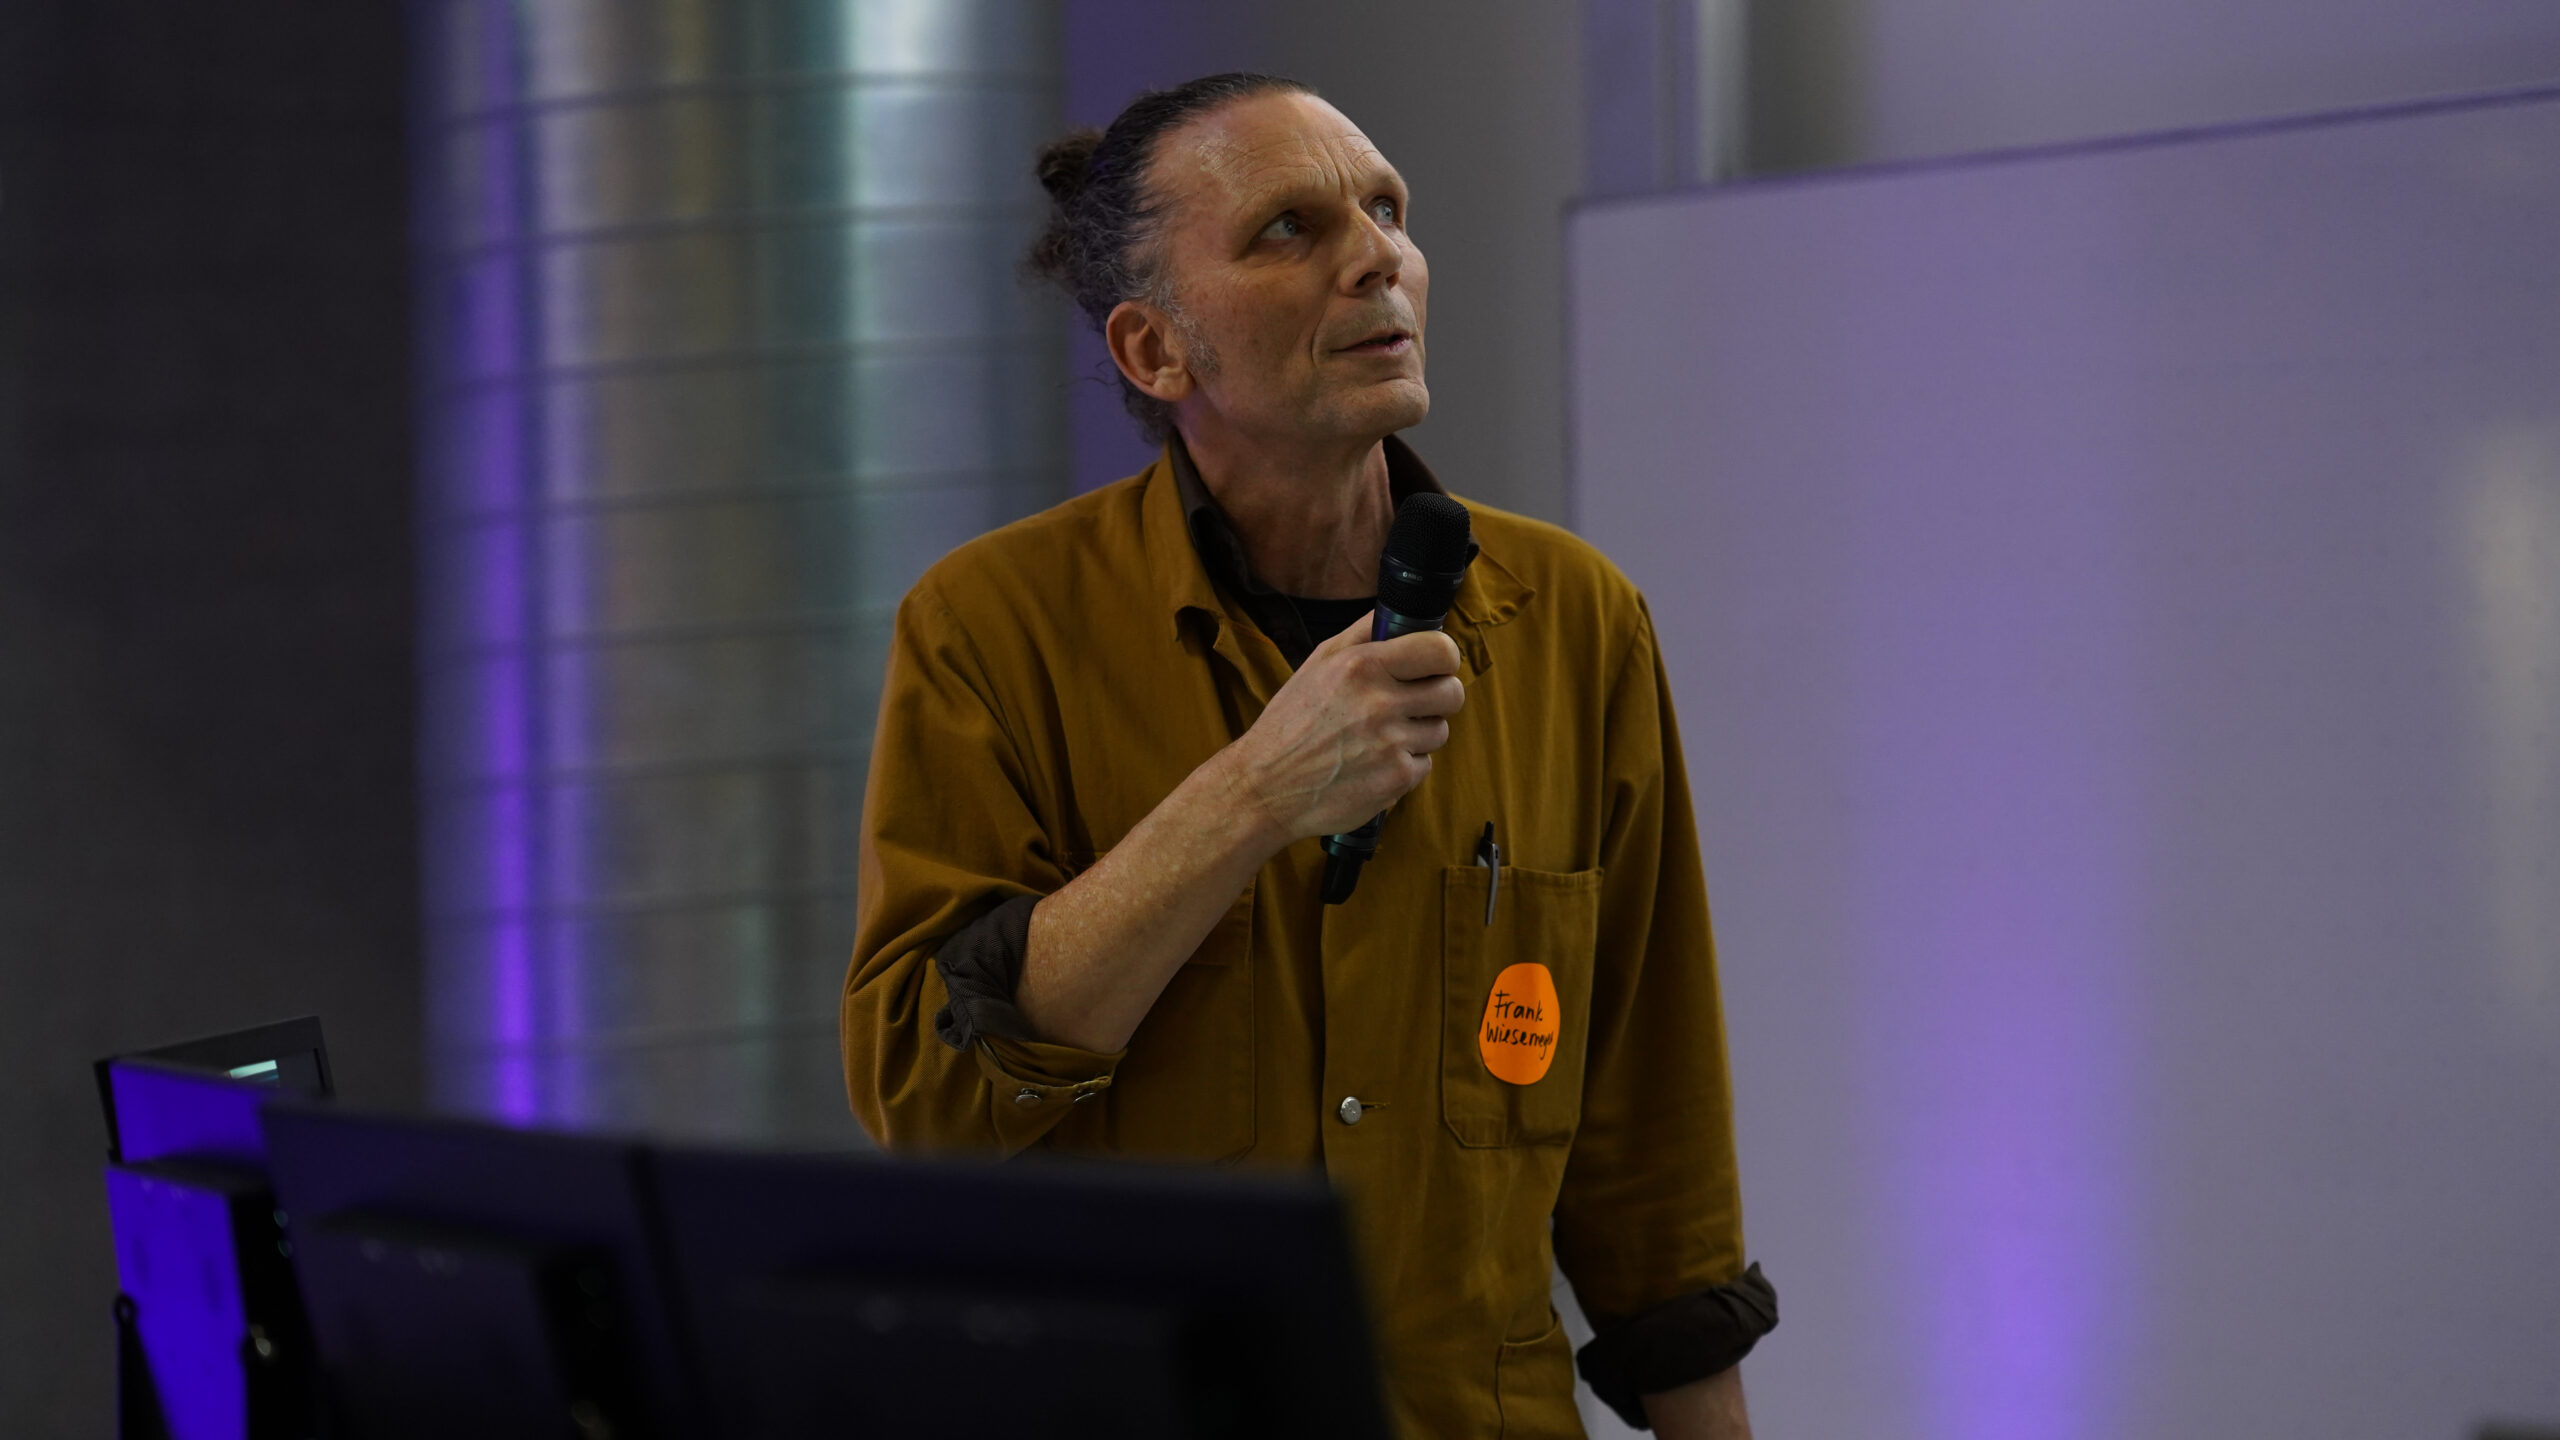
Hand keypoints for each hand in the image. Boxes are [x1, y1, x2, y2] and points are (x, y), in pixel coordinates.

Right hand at [1220, 612, 1465, 842]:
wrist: (1265, 787)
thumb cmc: (1290, 723)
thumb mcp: (1317, 664)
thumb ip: (1362, 633)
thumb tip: (1400, 613)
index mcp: (1362, 666)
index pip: (1441, 650)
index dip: (1444, 658)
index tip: (1434, 666)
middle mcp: (1380, 702)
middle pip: (1452, 693)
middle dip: (1438, 697)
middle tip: (1414, 704)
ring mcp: (1391, 743)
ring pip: (1439, 730)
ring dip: (1418, 734)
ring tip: (1380, 737)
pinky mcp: (1396, 778)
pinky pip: (1425, 764)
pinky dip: (1404, 765)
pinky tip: (1373, 764)